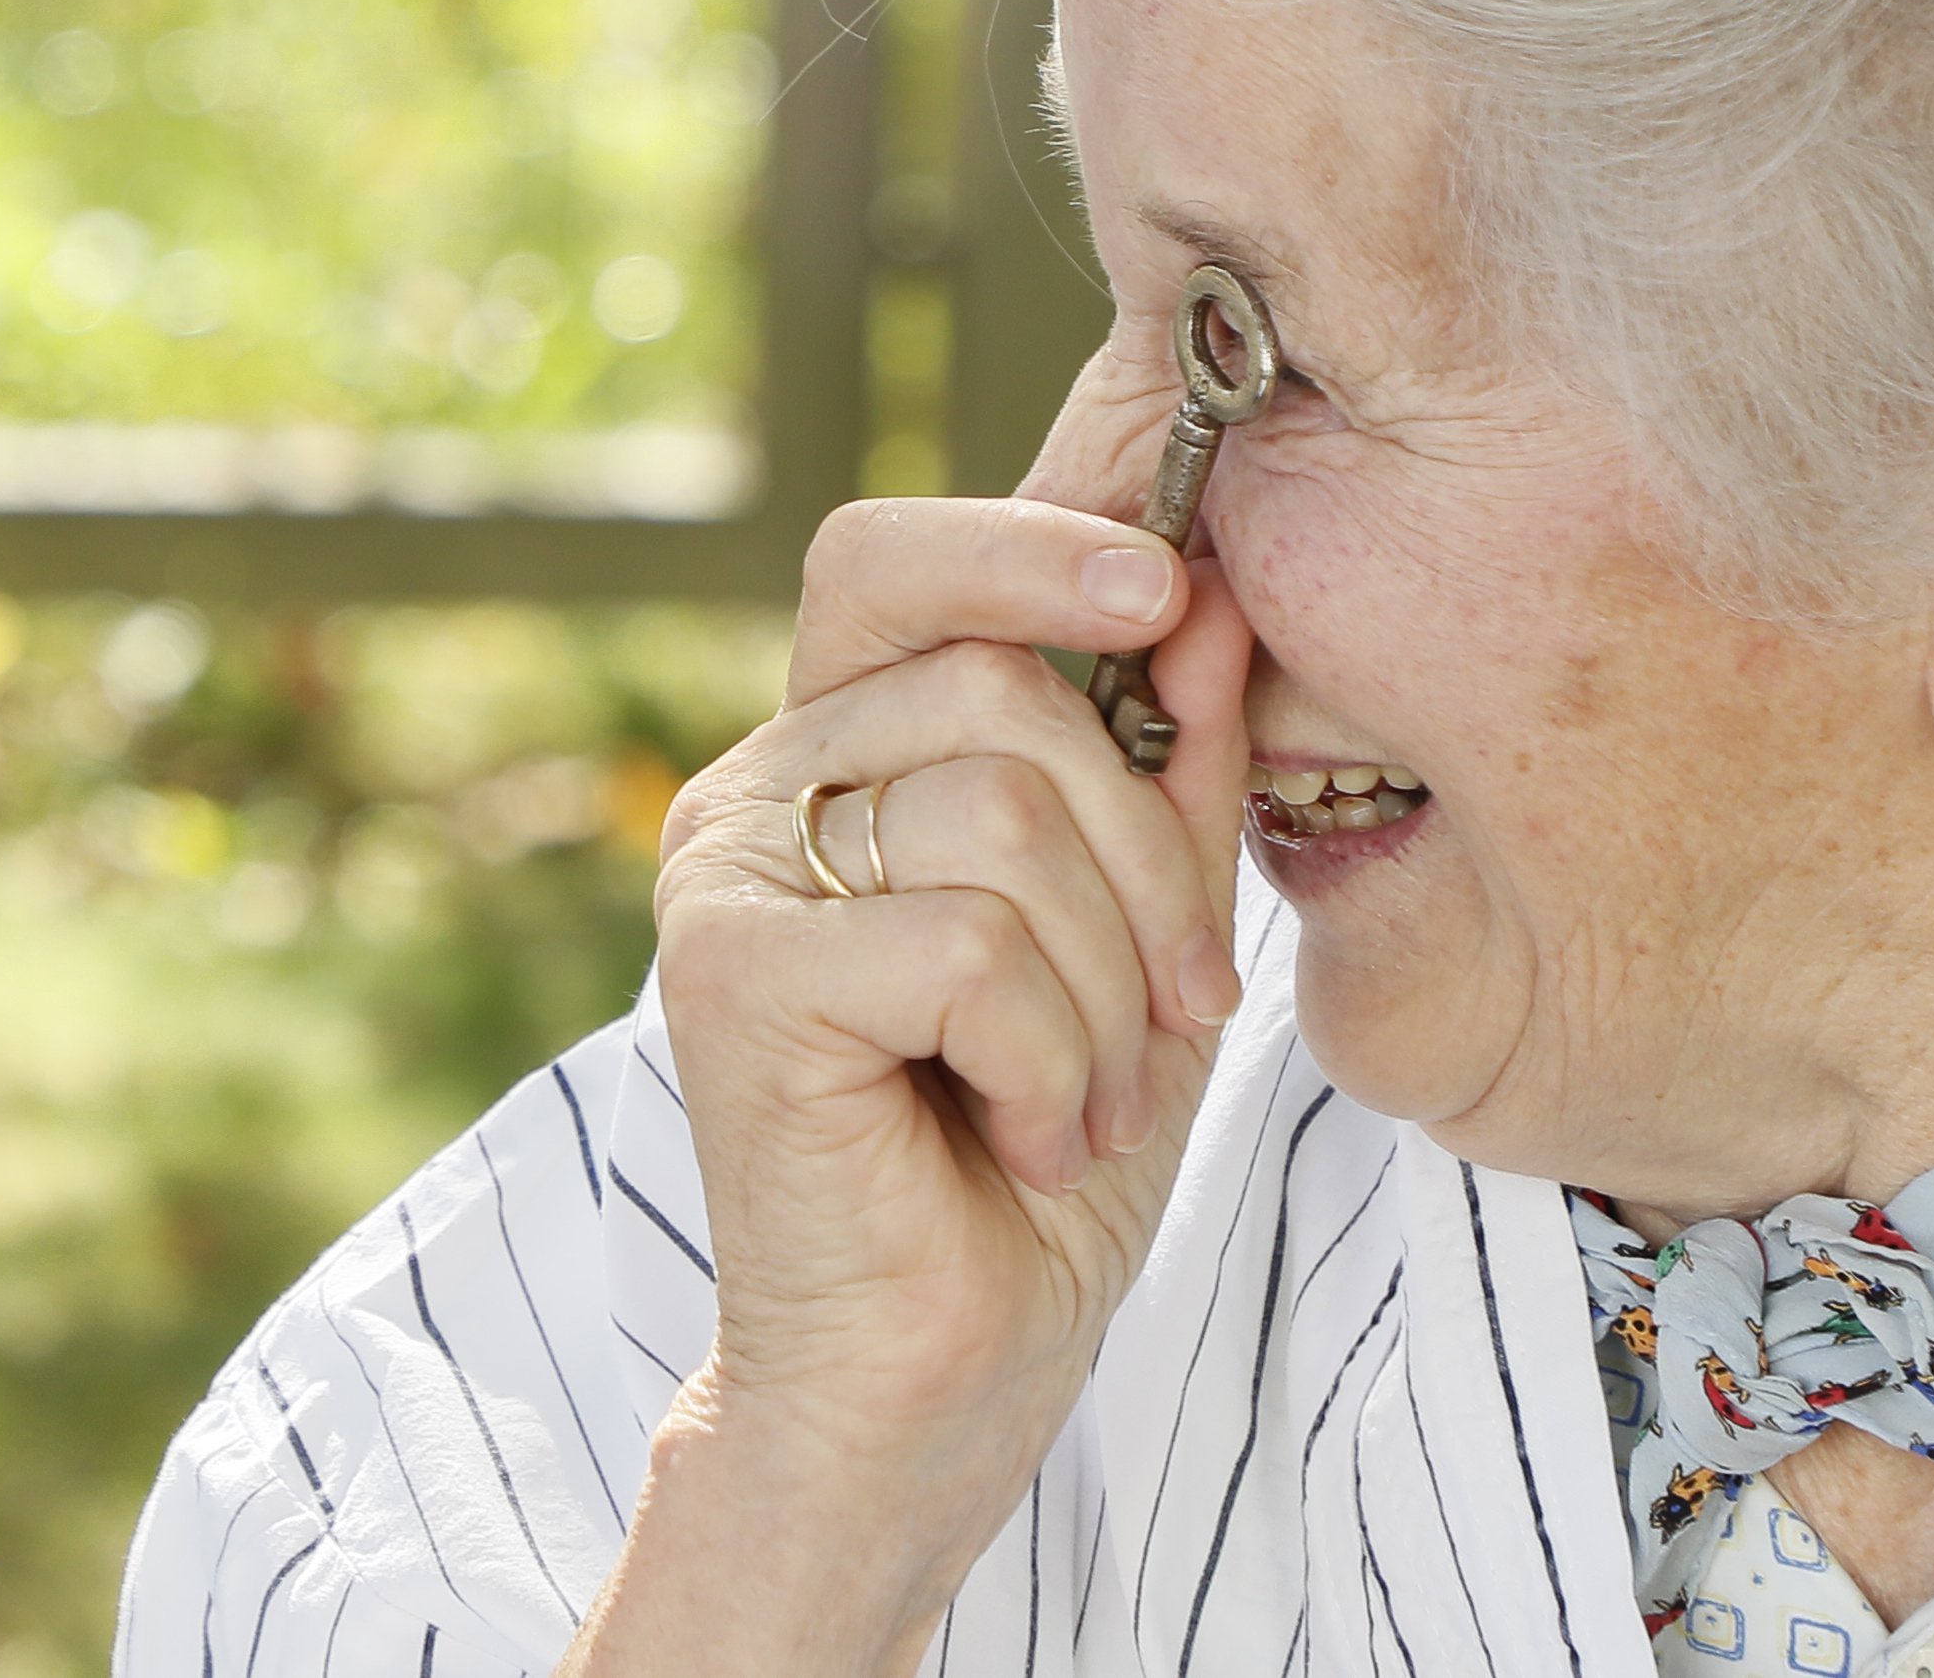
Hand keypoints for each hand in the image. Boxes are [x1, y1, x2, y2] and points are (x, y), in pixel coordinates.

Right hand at [571, 499, 1253, 1672]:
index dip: (1028, 546)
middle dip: (1144, 853)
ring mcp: (724, 885)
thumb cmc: (1029, 1170)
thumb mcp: (1143, 937)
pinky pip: (970, 944)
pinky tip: (1021, 1138)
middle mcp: (749, 797)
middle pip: (998, 691)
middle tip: (1173, 1008)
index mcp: (828, 762)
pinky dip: (1050, 1060)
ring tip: (1078, 1100)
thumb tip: (1210, 592)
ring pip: (1002, 815)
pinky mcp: (734, 983)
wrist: (934, 1386)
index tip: (1165, 595)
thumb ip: (1168, 768)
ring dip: (1106, 987)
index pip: (891, 562)